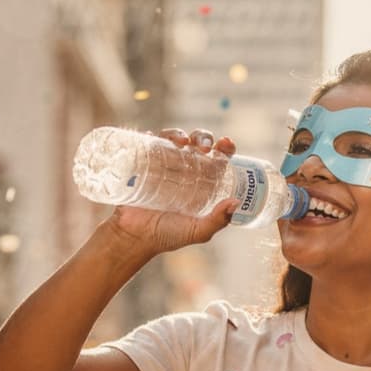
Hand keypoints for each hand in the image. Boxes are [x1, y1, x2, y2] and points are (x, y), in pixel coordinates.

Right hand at [99, 128, 239, 259]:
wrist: (134, 237)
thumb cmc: (167, 235)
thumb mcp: (197, 231)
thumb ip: (217, 221)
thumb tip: (236, 202)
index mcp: (202, 182)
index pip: (218, 158)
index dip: (225, 148)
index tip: (227, 145)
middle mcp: (184, 170)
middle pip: (197, 143)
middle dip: (203, 137)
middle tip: (204, 147)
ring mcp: (163, 165)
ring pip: (174, 139)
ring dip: (179, 134)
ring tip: (181, 143)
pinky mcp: (143, 164)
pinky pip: (147, 144)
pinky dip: (152, 136)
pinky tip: (155, 137)